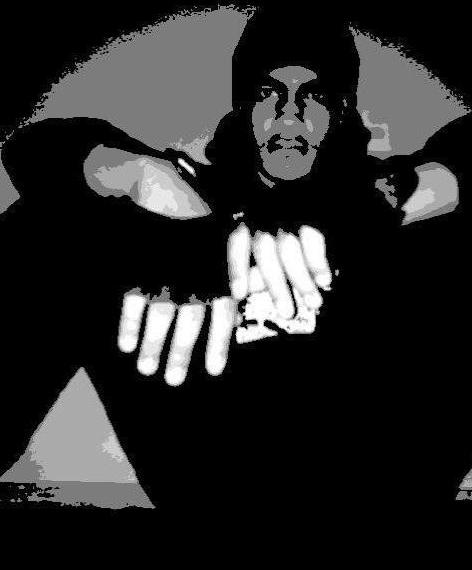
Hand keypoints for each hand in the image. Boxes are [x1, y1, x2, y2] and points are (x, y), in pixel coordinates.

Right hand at [116, 224, 332, 384]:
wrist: (164, 187)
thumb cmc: (202, 214)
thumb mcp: (228, 238)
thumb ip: (237, 268)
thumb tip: (247, 293)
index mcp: (218, 273)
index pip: (222, 316)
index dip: (218, 345)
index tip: (213, 371)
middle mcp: (193, 280)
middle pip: (188, 325)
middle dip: (181, 354)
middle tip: (174, 382)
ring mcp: (164, 277)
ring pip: (159, 319)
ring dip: (153, 347)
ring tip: (147, 370)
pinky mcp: (138, 270)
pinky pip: (132, 303)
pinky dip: (129, 325)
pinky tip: (126, 346)